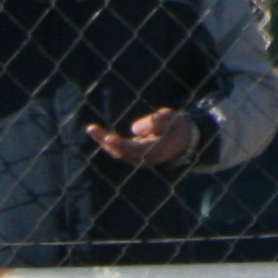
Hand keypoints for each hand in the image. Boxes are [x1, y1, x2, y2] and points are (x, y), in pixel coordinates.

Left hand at [86, 108, 202, 168]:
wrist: (185, 138)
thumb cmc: (177, 126)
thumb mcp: (172, 119)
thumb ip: (156, 122)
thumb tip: (134, 129)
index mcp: (155, 151)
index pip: (133, 149)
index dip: (119, 144)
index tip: (108, 137)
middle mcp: (145, 159)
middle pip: (121, 152)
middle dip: (105, 140)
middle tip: (92, 128)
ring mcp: (139, 159)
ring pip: (118, 152)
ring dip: (104, 141)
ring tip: (92, 129)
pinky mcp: (135, 155)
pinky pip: (119, 150)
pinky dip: (109, 142)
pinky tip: (99, 133)